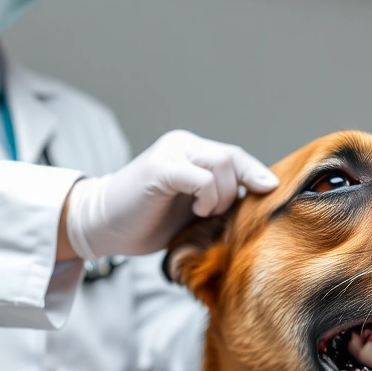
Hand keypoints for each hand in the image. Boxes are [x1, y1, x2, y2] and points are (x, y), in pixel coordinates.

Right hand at [62, 130, 278, 259]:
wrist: (101, 226)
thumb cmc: (146, 220)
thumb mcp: (191, 207)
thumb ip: (217, 196)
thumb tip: (256, 202)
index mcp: (191, 151)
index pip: (234, 156)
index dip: (255, 173)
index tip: (270, 190)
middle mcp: (182, 144)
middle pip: (232, 157)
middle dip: (235, 190)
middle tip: (217, 214)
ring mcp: (170, 154)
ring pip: (221, 163)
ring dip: (222, 195)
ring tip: (204, 212)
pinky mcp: (159, 169)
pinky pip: (202, 177)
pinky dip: (208, 196)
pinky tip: (197, 210)